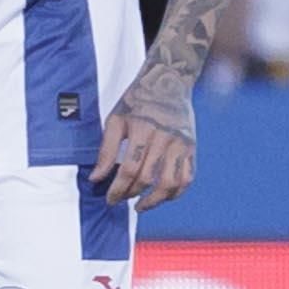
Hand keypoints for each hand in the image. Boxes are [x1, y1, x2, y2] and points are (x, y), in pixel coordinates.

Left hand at [92, 60, 197, 207]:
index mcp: (142, 129)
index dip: (118, 188)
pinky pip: (188, 177)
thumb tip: (96, 178)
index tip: (109, 198)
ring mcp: (182, 144)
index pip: (129, 168)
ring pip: (172, 182)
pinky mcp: (192, 148)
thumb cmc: (136, 101)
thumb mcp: (115, 119)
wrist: (168, 82)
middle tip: (119, 200)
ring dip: (156, 200)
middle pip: (149, 177)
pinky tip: (162, 197)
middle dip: (132, 194)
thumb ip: (106, 150)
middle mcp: (165, 138)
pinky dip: (176, 192)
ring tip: (140, 206)